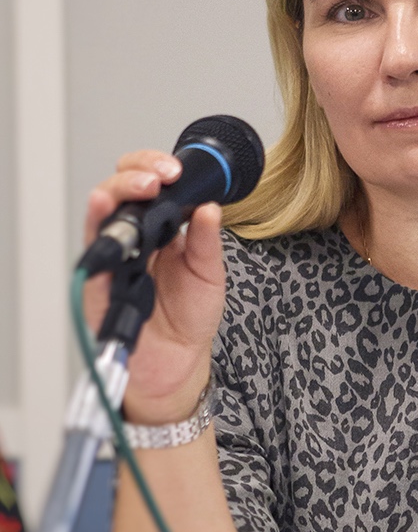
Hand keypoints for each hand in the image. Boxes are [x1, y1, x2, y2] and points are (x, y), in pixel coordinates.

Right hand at [83, 150, 225, 420]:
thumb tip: (210, 206)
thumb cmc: (190, 316)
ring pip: (104, 209)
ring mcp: (116, 255)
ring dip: (118, 190)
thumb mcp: (210, 274)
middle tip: (161, 176)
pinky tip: (105, 208)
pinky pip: (94, 248)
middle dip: (139, 172)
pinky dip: (98, 224)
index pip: (154, 184)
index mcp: (164, 228)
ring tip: (140, 186)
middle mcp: (136, 236)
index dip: (160, 168)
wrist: (176, 363)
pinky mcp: (100, 278)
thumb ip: (207, 241)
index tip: (178, 169)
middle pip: (124, 188)